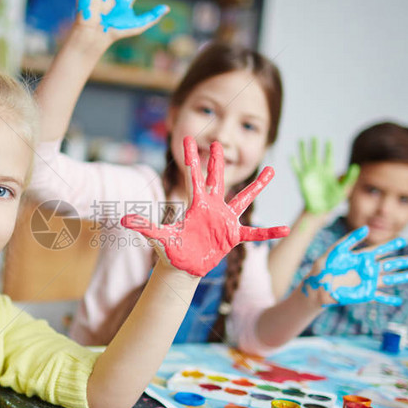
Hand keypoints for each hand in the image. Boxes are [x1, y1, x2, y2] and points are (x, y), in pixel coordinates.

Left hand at [121, 137, 289, 276]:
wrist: (183, 268)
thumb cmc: (172, 252)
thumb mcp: (159, 237)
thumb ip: (144, 226)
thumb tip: (123, 219)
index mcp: (197, 205)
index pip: (194, 176)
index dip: (192, 158)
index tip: (189, 139)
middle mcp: (213, 208)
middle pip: (218, 180)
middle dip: (219, 161)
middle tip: (219, 143)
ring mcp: (225, 221)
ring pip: (244, 199)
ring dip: (257, 186)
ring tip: (271, 171)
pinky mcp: (233, 236)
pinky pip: (255, 234)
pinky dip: (269, 232)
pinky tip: (285, 228)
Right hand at [291, 138, 358, 214]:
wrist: (320, 209)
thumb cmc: (333, 200)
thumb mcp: (343, 189)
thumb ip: (349, 178)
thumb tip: (356, 166)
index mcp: (328, 172)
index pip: (328, 157)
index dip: (328, 149)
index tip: (328, 140)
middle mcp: (318, 171)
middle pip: (316, 155)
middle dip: (315, 146)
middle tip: (314, 136)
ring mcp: (309, 174)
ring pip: (305, 159)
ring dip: (303, 150)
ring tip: (301, 140)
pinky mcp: (302, 180)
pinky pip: (297, 169)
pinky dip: (294, 163)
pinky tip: (291, 155)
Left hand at [302, 227, 407, 306]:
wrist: (317, 287)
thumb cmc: (323, 267)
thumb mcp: (335, 251)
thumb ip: (349, 240)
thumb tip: (366, 229)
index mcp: (361, 257)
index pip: (379, 250)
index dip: (391, 245)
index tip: (403, 241)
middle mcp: (367, 269)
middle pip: (388, 264)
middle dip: (402, 262)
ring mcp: (367, 282)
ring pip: (388, 279)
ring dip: (401, 277)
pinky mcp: (364, 294)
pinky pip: (379, 297)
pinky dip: (389, 299)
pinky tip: (399, 300)